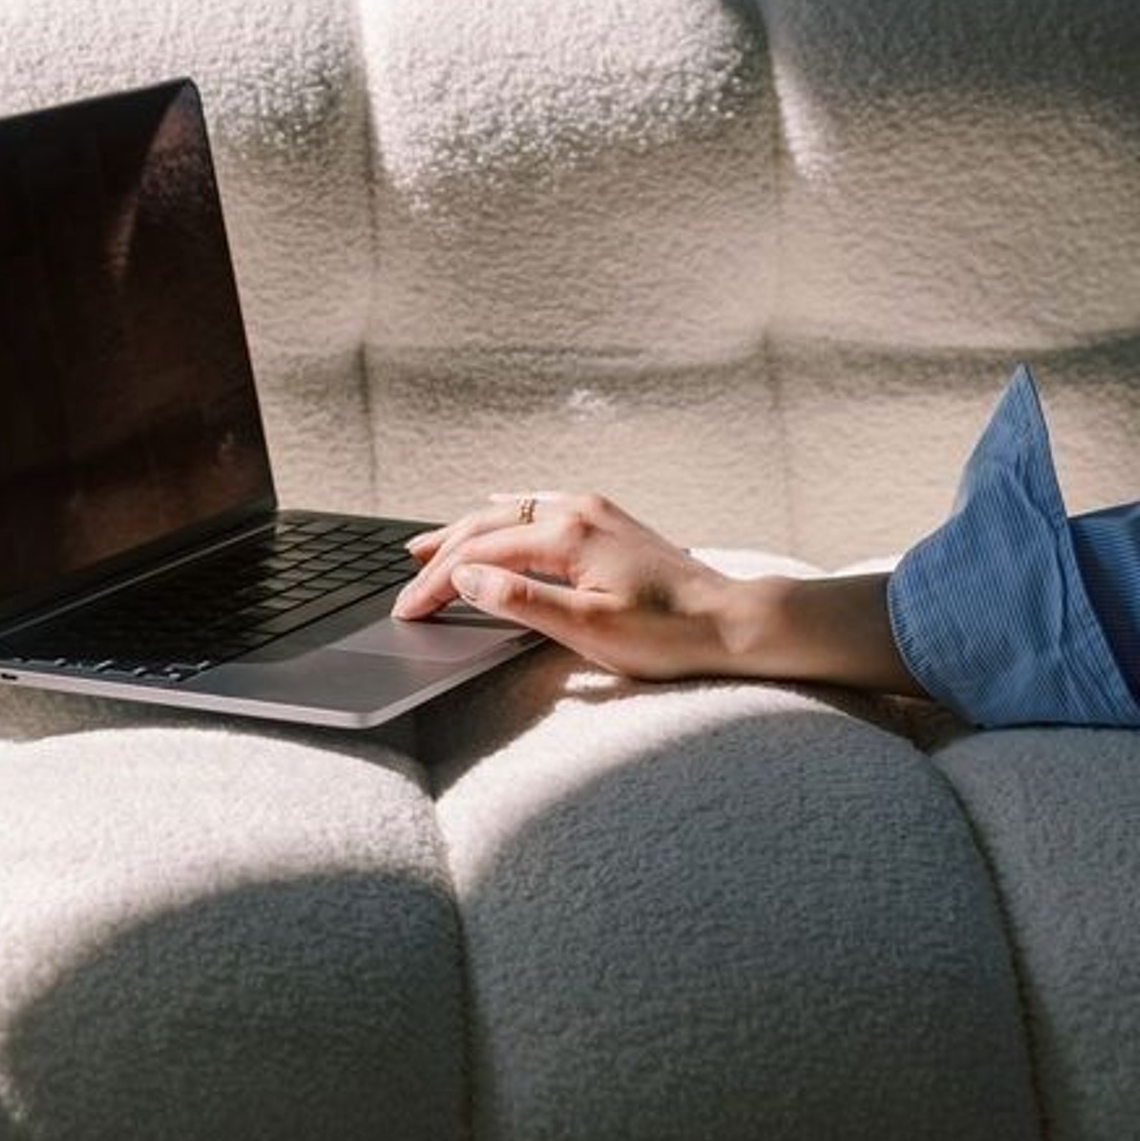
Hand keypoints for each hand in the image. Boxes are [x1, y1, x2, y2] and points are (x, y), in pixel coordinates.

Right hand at [392, 490, 745, 682]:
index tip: (408, 610)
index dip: (437, 583)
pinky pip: (541, 506)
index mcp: (567, 534)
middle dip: (442, 555)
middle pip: (488, 527)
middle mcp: (576, 510)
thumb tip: (465, 578)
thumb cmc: (668, 634)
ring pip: (511, 513)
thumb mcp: (589, 629)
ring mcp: (594, 511)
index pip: (479, 555)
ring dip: (467, 530)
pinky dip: (507, 513)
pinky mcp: (609, 521)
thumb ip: (522, 601)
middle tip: (406, 583)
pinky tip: (496, 508)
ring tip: (429, 546)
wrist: (735, 622)